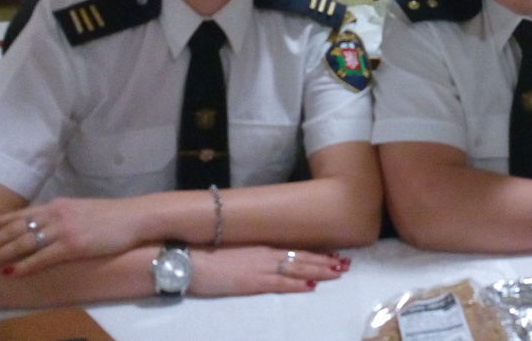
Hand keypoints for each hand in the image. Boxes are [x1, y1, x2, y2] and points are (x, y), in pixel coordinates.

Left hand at [0, 196, 146, 275]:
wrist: (136, 216)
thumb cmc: (112, 215)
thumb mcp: (81, 211)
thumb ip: (61, 217)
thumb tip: (44, 225)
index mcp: (56, 205)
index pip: (18, 213)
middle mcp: (55, 215)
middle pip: (14, 229)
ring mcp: (64, 230)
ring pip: (23, 243)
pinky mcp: (74, 245)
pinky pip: (43, 257)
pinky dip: (25, 265)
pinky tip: (10, 272)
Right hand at [189, 247, 349, 296]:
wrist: (187, 258)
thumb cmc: (205, 253)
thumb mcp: (234, 250)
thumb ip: (251, 252)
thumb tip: (262, 254)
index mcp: (261, 245)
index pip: (294, 249)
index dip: (315, 253)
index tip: (333, 254)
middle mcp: (265, 254)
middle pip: (301, 258)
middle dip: (324, 261)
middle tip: (345, 264)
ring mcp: (259, 268)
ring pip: (296, 269)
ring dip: (318, 271)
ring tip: (337, 272)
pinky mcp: (251, 282)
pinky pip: (280, 284)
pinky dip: (297, 285)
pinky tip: (311, 286)